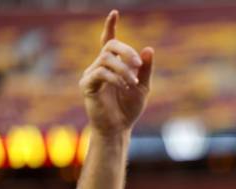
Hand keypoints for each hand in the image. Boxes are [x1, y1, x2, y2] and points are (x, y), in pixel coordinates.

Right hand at [79, 10, 153, 136]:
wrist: (119, 128)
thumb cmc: (129, 108)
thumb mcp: (143, 86)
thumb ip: (145, 69)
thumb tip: (149, 49)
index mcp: (113, 64)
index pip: (109, 40)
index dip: (110, 26)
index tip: (115, 12)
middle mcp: (99, 66)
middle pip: (110, 46)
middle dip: (127, 51)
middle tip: (138, 64)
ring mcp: (91, 75)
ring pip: (106, 59)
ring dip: (124, 69)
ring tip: (133, 83)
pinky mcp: (87, 86)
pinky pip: (100, 74)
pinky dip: (115, 78)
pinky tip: (124, 87)